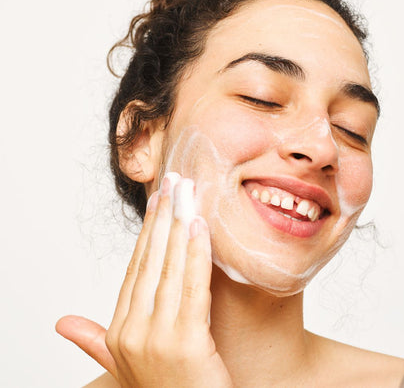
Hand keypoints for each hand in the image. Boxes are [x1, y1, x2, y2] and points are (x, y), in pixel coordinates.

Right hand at [56, 173, 232, 386]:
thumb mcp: (125, 365)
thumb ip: (96, 341)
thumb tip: (61, 323)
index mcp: (120, 331)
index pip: (135, 270)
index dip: (148, 233)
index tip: (159, 201)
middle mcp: (133, 332)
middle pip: (151, 262)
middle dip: (164, 217)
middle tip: (175, 180)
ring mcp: (157, 338)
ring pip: (169, 268)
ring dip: (180, 225)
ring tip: (188, 192)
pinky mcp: (186, 343)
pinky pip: (192, 288)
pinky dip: (196, 254)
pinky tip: (201, 226)